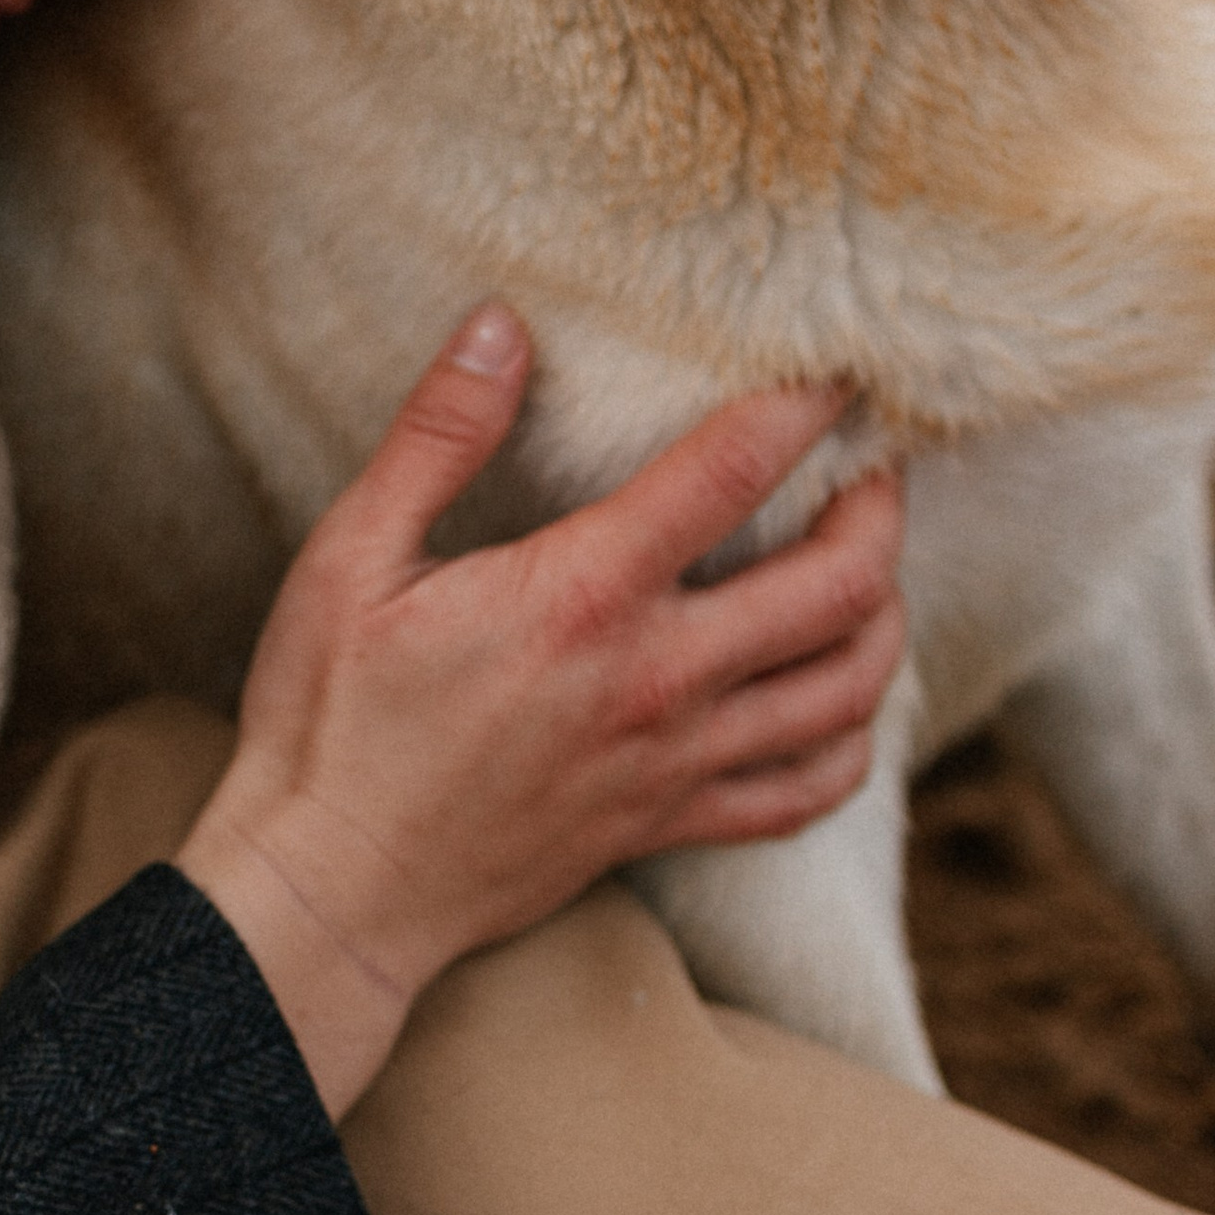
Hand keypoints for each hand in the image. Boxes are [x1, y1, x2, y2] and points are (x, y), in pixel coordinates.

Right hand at [177, 303, 906, 1115]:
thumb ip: (436, 435)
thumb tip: (499, 325)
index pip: (733, 471)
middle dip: (880, 507)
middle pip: (840, 584)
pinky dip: (850, 741)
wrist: (333, 889)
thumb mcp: (352, 556)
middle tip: (875, 462)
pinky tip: (838, 698)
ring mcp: (676, 761)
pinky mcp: (671, 824)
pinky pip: (808, 792)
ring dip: (884, 616)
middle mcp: (655, 679)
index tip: (838, 368)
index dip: (802, 404)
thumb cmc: (330, 719)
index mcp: (582, 596)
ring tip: (870, 565)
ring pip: (848, 688)